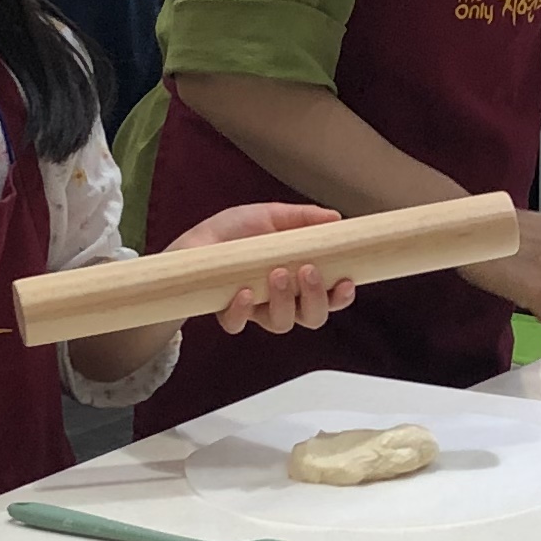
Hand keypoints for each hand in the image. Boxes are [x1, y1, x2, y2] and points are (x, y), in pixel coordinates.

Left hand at [167, 200, 358, 333]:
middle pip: (313, 318)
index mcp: (299, 280)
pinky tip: (245, 293)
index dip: (342, 296)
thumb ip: (303, 218)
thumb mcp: (269, 216)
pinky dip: (243, 311)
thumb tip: (335, 218)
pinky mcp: (229, 314)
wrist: (194, 242)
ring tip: (277, 273)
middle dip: (316, 299)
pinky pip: (239, 325)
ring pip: (282, 324)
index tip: (346, 281)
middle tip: (308, 271)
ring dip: (284, 302)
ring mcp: (257, 310)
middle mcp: (283, 301)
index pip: (330, 297)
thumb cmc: (234, 232)